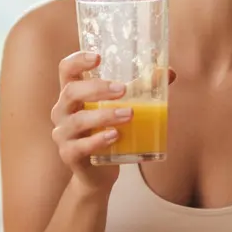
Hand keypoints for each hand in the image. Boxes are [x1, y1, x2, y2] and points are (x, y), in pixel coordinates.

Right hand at [49, 54, 175, 192]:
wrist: (97, 174)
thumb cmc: (107, 132)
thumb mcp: (120, 108)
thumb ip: (142, 89)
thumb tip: (169, 72)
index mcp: (72, 94)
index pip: (66, 69)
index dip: (78, 60)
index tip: (98, 57)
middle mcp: (62, 111)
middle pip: (71, 92)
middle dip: (97, 89)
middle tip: (122, 89)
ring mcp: (63, 134)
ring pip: (78, 120)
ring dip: (104, 115)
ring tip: (129, 114)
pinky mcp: (69, 155)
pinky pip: (80, 146)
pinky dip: (99, 140)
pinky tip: (115, 136)